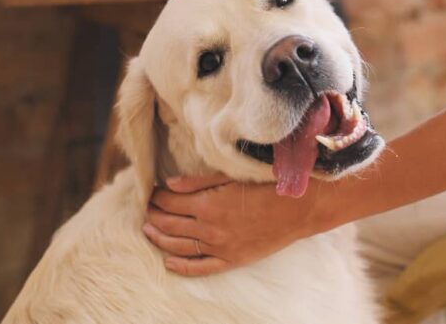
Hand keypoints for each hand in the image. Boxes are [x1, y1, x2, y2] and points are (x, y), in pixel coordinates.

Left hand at [143, 174, 322, 275]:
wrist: (298, 208)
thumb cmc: (267, 186)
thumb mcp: (231, 177)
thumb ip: (197, 182)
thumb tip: (168, 184)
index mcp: (209, 205)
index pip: (171, 202)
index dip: (157, 197)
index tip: (151, 192)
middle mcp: (210, 229)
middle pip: (171, 224)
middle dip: (155, 215)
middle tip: (147, 209)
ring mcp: (220, 247)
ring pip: (179, 246)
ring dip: (160, 238)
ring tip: (148, 230)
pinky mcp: (232, 260)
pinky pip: (201, 268)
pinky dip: (181, 266)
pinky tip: (168, 262)